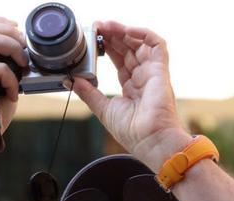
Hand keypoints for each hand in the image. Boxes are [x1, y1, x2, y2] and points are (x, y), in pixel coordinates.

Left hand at [72, 21, 190, 169]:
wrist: (150, 141)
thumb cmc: (133, 132)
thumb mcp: (103, 109)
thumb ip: (88, 93)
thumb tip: (72, 80)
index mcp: (132, 87)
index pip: (119, 60)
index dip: (108, 47)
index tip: (93, 39)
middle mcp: (143, 78)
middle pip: (129, 48)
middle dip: (113, 36)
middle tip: (97, 27)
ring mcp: (153, 73)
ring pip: (140, 43)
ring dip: (124, 32)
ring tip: (107, 26)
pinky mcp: (160, 70)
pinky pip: (157, 45)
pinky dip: (143, 34)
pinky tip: (127, 30)